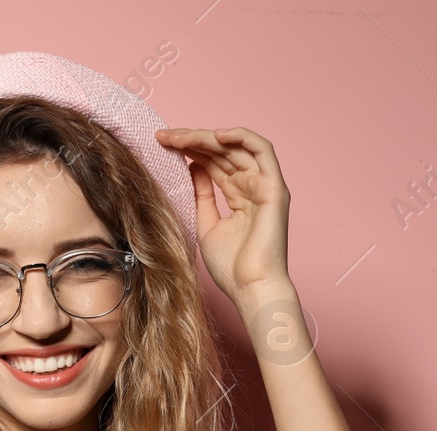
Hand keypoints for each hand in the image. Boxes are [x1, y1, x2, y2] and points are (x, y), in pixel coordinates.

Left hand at [154, 125, 292, 299]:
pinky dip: (240, 137)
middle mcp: (254, 187)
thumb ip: (201, 194)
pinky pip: (262, 150)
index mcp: (239, 196)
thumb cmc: (231, 267)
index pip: (213, 162)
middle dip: (192, 140)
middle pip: (222, 152)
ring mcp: (265, 185)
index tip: (162, 144)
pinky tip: (215, 136)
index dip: (189, 150)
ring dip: (208, 137)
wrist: (250, 288)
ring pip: (237, 147)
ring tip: (181, 137)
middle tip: (165, 136)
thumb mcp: (206, 224)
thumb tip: (192, 165)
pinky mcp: (274, 187)